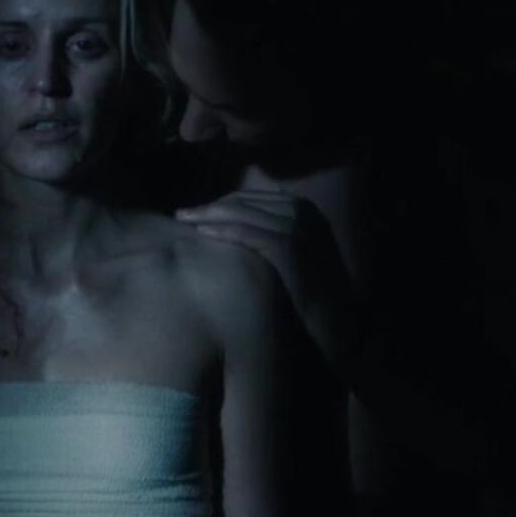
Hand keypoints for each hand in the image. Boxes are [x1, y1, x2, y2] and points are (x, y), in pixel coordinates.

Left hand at [176, 192, 357, 362]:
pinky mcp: (289, 247)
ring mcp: (297, 227)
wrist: (334, 319)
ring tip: (184, 220)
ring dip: (210, 214)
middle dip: (211, 206)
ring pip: (243, 213)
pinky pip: (248, 233)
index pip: (253, 197)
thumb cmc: (309, 289)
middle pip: (245, 201)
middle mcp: (303, 211)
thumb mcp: (295, 251)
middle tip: (181, 214)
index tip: (198, 212)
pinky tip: (202, 233)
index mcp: (304, 208)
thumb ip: (273, 232)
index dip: (221, 202)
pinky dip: (223, 230)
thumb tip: (236, 223)